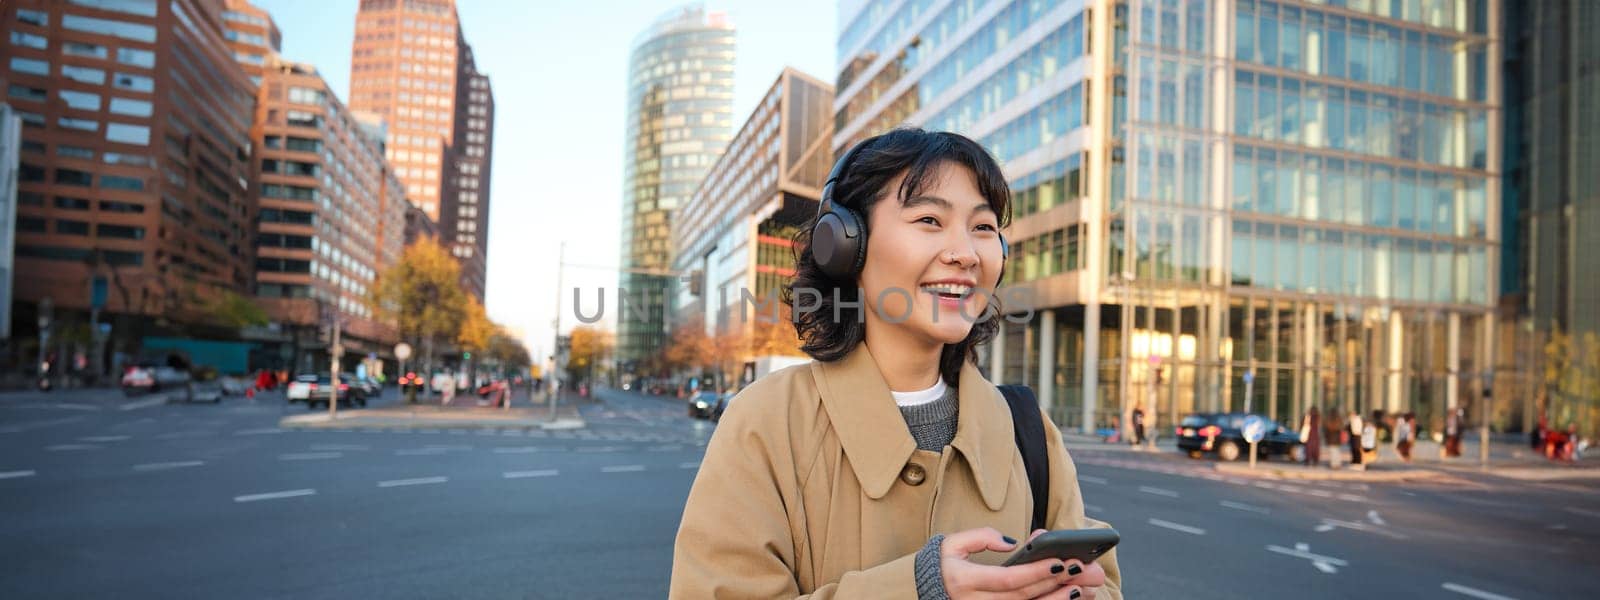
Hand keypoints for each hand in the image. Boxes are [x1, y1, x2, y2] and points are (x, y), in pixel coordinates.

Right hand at [939, 527, 1101, 598]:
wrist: (923, 593)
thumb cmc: (941, 566)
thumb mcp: (950, 545)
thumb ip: (979, 538)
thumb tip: (1010, 542)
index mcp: (964, 581)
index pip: (1008, 579)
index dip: (1036, 572)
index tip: (1061, 561)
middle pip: (1023, 596)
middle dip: (1055, 583)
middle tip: (1081, 569)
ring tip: (1081, 588)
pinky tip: (1065, 599)